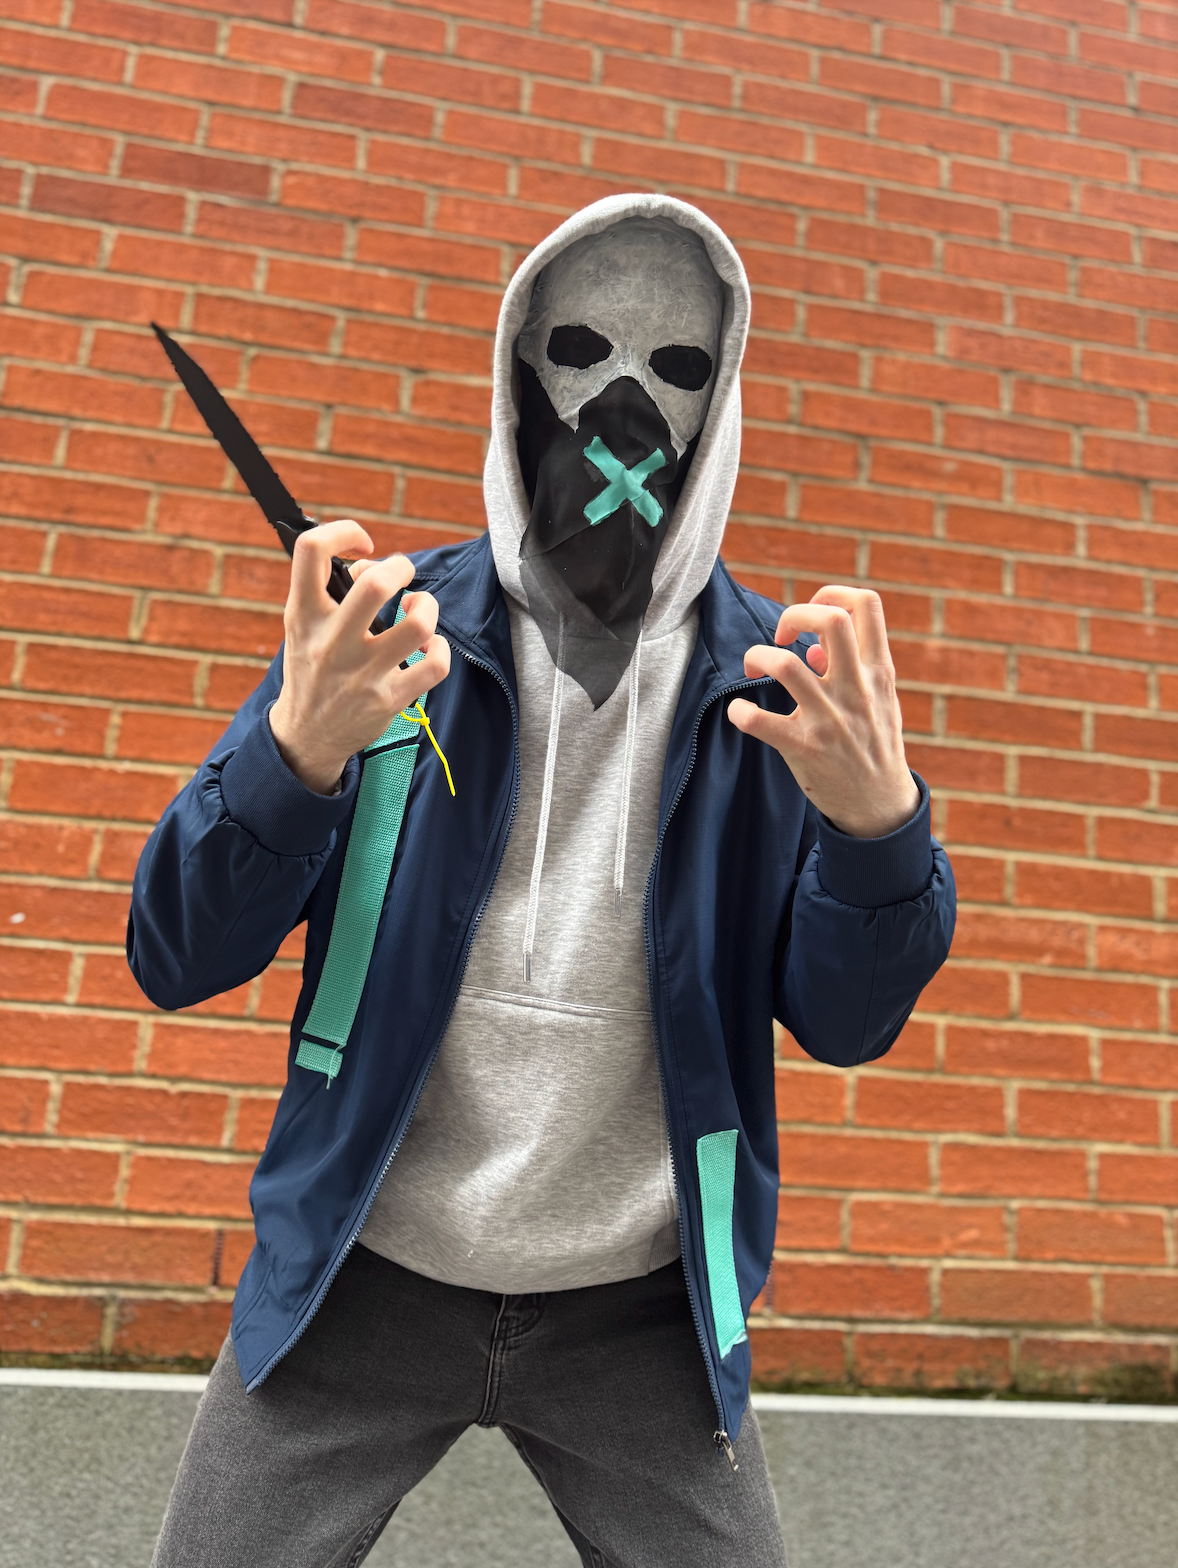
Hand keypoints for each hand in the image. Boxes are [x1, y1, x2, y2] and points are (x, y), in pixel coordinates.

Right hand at [268, 520, 450, 794]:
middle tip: (401, 575)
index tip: (363, 546)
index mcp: (304, 614)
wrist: (307, 734)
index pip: (312, 550)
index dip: (344, 531)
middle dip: (401, 567)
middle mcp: (332, 642)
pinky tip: (427, 646)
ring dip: (427, 606)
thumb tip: (374, 563)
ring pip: (418, 623)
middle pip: (376, 585)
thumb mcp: (302, 625)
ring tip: (417, 609)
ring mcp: (362, 673)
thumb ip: (329, 589)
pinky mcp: (388, 699)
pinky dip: (439, 648)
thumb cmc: (312, 667)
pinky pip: (435, 664)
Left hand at [727, 586, 919, 838]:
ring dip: (759, 656)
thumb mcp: (880, 701)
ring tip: (754, 668)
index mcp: (878, 671)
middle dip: (794, 613)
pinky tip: (740, 714)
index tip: (810, 618)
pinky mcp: (805, 748)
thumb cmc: (874, 746)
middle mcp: (857, 689)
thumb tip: (816, 647)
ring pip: (786, 665)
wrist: (880, 806)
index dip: (831, 595)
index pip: (866, 605)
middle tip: (781, 636)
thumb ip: (854, 669)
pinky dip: (741, 712)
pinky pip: (760, 721)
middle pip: (831, 620)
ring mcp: (831, 719)